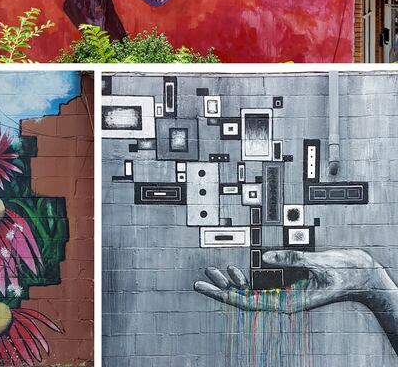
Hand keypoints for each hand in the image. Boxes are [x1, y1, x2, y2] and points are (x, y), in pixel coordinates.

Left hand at [194, 249, 383, 313]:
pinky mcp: (287, 284)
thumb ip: (293, 259)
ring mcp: (284, 293)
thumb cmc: (344, 272)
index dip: (225, 295)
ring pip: (250, 291)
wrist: (361, 274)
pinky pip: (260, 284)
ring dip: (230, 283)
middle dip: (220, 290)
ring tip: (211, 272)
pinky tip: (235, 270)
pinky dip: (245, 277)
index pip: (249, 302)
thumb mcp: (320, 264)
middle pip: (244, 298)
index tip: (208, 289)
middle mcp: (282, 299)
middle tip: (198, 282)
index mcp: (288, 302)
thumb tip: (265, 257)